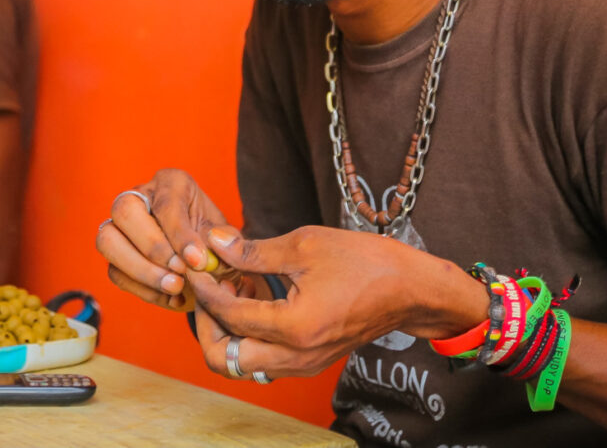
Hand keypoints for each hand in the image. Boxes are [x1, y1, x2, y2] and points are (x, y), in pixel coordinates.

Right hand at [94, 168, 259, 311]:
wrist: (207, 266)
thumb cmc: (216, 245)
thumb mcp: (228, 239)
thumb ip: (226, 241)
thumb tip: (214, 241)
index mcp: (172, 183)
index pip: (166, 204)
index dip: (179, 234)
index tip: (197, 261)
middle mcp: (139, 196)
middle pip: (124, 211)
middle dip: (152, 248)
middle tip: (180, 274)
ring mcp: (120, 224)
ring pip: (107, 241)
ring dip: (141, 271)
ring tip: (175, 288)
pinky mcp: (115, 254)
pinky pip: (115, 272)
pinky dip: (142, 290)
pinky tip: (171, 298)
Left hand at [186, 225, 484, 379]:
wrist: (410, 289)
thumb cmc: (364, 262)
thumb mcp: (304, 246)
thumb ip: (253, 251)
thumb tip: (215, 242)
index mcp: (294, 327)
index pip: (229, 316)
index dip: (206, 289)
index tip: (197, 266)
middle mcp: (297, 356)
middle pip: (225, 360)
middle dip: (207, 325)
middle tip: (209, 290)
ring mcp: (304, 364)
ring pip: (243, 364)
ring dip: (228, 332)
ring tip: (233, 291)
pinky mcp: (310, 361)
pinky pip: (265, 359)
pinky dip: (249, 336)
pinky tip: (255, 299)